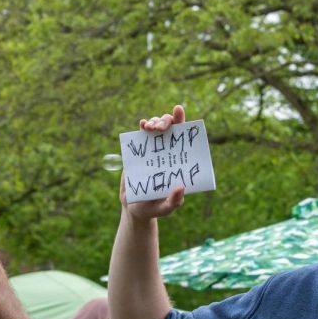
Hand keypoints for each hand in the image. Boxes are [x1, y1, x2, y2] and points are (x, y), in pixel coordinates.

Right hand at [119, 105, 188, 220]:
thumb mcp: (166, 208)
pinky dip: (142, 126)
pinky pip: (141, 136)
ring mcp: (153, 151)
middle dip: (166, 121)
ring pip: (155, 128)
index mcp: (178, 162)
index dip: (182, 122)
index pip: (183, 139)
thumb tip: (181, 188)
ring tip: (150, 128)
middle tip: (160, 128)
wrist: (134, 208)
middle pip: (170, 128)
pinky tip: (142, 125)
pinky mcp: (139, 152)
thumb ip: (174, 201)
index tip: (179, 110)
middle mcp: (167, 152)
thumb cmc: (154, 207)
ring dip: (154, 122)